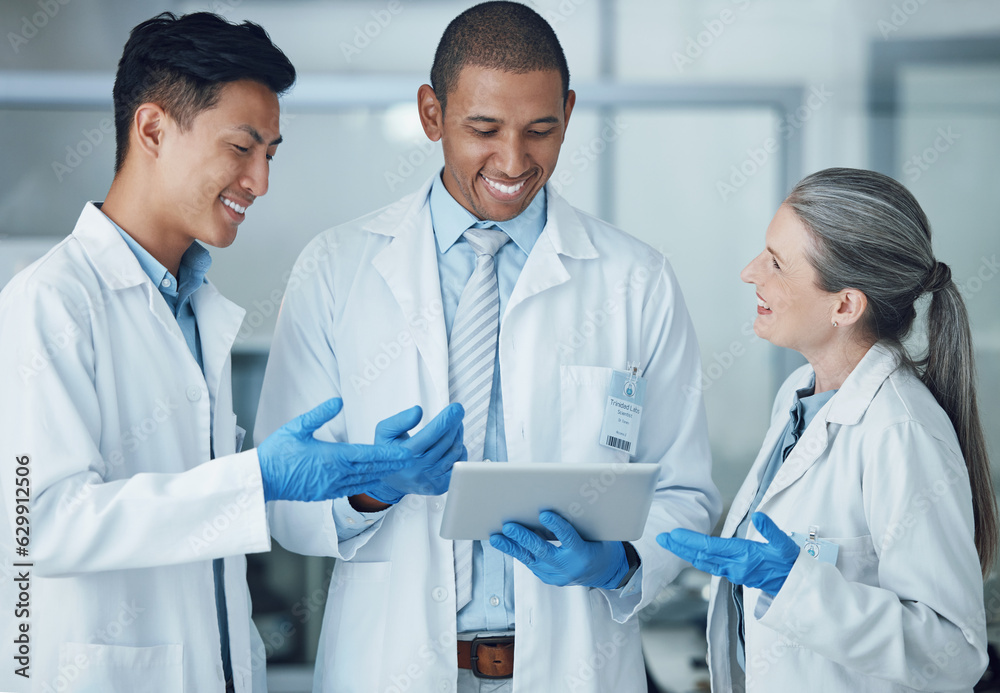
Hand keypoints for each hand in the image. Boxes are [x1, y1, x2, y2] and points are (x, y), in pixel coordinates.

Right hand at [257, 398, 413, 501]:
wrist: (260, 480)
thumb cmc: (276, 452)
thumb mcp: (297, 427)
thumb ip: (319, 414)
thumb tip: (338, 401)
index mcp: (332, 457)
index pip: (368, 455)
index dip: (389, 453)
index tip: (406, 451)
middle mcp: (336, 474)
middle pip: (371, 469)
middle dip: (392, 463)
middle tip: (412, 459)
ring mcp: (331, 486)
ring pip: (364, 480)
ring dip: (382, 474)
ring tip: (398, 469)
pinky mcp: (324, 494)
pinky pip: (352, 489)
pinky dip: (367, 484)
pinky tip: (373, 480)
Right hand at [364, 403, 465, 503]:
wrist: (390, 482)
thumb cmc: (389, 453)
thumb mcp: (384, 432)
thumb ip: (400, 420)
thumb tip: (418, 411)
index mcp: (404, 456)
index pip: (431, 435)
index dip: (446, 420)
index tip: (455, 408)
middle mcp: (417, 470)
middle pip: (445, 443)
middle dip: (454, 424)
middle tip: (457, 412)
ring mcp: (429, 480)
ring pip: (453, 454)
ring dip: (458, 435)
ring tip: (456, 425)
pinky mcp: (438, 487)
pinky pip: (457, 467)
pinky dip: (460, 453)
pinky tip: (455, 443)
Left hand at [489, 510, 627, 588]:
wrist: (605, 572)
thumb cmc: (601, 547)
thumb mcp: (597, 533)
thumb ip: (578, 523)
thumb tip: (554, 505)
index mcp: (584, 555)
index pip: (569, 539)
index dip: (557, 526)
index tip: (544, 513)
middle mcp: (569, 568)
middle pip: (543, 551)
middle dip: (524, 537)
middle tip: (509, 525)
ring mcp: (557, 576)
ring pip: (531, 559)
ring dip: (512, 547)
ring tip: (496, 537)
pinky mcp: (549, 579)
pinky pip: (531, 564)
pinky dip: (518, 552)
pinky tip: (506, 543)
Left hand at [656, 512, 798, 594]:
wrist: (798, 587)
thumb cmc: (792, 564)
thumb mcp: (786, 544)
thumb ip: (771, 530)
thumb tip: (759, 516)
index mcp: (744, 555)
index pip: (710, 547)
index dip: (689, 541)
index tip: (673, 534)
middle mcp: (735, 566)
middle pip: (701, 556)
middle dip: (679, 547)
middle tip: (661, 537)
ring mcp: (735, 572)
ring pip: (704, 562)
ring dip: (685, 553)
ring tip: (670, 542)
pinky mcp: (737, 575)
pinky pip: (712, 566)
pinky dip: (698, 558)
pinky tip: (691, 553)